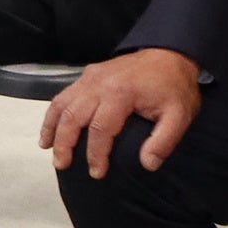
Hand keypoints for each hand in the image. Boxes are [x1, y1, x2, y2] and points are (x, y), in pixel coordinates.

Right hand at [43, 49, 202, 176]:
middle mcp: (98, 84)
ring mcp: (89, 78)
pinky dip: (53, 113)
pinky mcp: (86, 75)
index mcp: (120, 94)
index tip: (97, 173)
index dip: (96, 153)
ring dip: (52, 127)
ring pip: (62, 104)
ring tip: (47, 148)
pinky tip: (50, 128)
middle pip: (73, 116)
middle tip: (62, 165)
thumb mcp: (179, 115)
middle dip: (65, 143)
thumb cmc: (174, 88)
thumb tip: (147, 165)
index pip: (100, 129)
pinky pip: (63, 95)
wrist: (169, 54)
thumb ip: (164, 141)